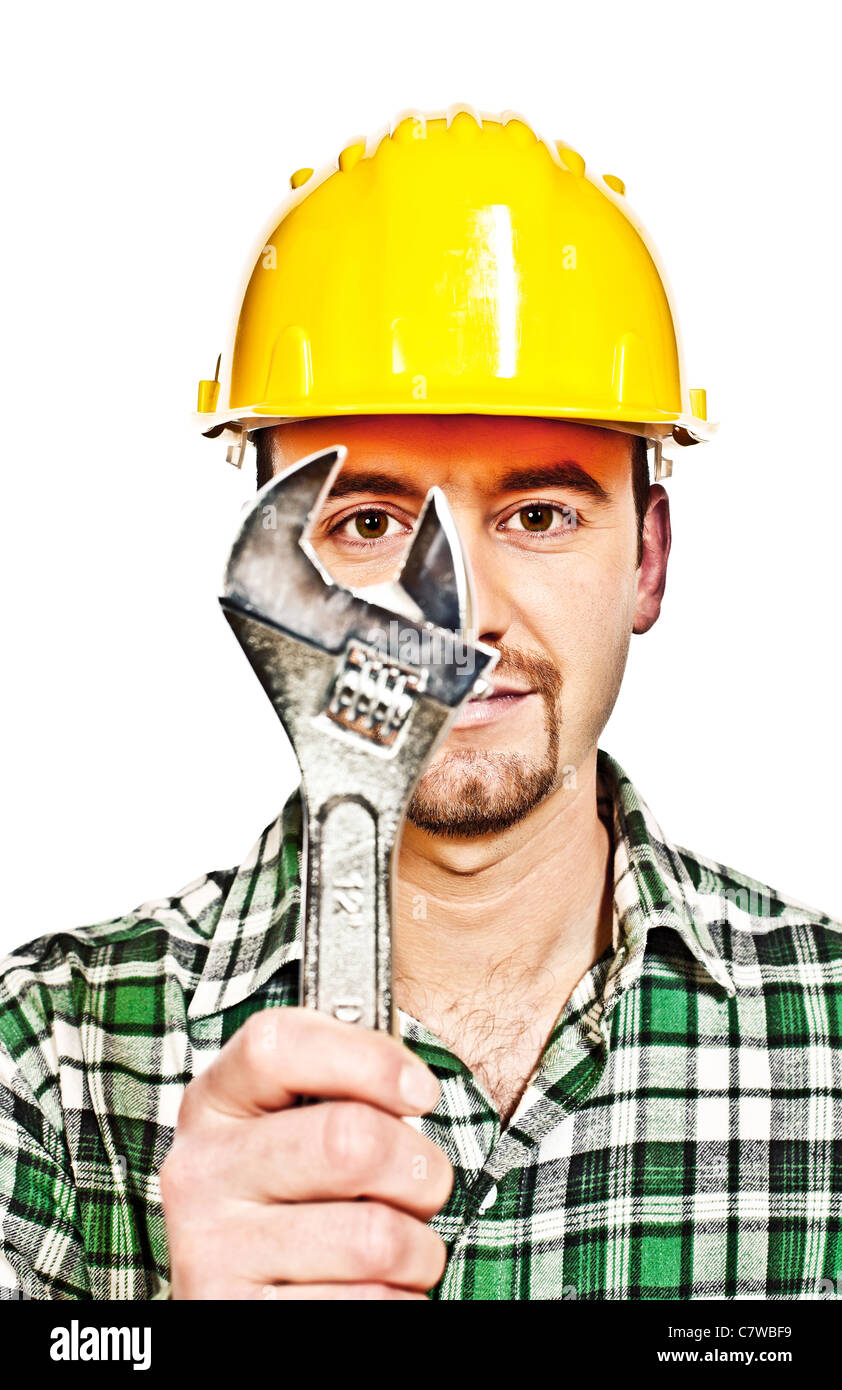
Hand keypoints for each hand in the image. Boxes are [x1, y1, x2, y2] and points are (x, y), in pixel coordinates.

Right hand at [159, 1008, 452, 1298]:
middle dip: (419, 1168)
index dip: (369, 1059)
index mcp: (215, 1102)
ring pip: (375, 1237)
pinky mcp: (238, 1315)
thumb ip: (342, 1081)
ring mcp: (212, 1250)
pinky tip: (369, 1289)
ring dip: (418, 1249)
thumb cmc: (298, 1192)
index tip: (421, 1091)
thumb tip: (413, 1083)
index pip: (278, 1045)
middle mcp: (201, 1170)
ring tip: (397, 1247)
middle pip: (350, 1140)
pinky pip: (369, 1305)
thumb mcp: (297, 1122)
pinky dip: (397, 1299)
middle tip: (423, 1184)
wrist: (247, 1296)